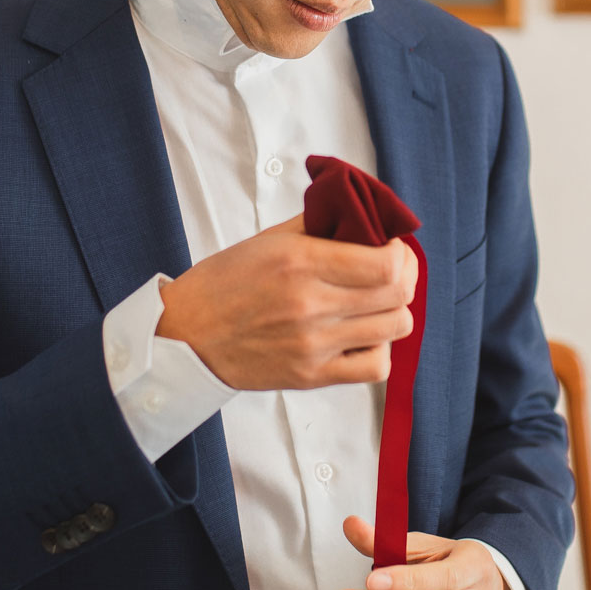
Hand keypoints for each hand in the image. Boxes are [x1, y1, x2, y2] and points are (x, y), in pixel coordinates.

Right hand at [156, 214, 417, 390]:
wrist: (185, 336)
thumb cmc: (222, 283)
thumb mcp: (268, 240)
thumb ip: (320, 224)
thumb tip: (363, 214)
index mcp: (300, 263)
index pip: (386, 263)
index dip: (400, 252)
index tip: (390, 246)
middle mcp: (311, 305)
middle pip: (397, 295)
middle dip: (405, 276)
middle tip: (392, 269)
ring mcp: (314, 345)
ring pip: (395, 329)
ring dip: (394, 310)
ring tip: (376, 301)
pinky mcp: (311, 376)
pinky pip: (375, 368)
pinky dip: (379, 349)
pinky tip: (363, 335)